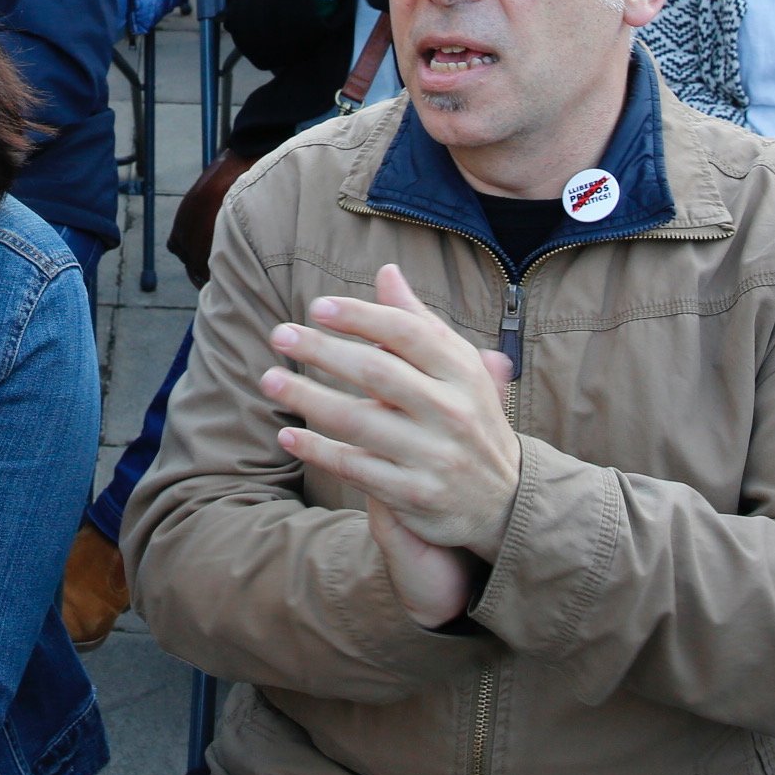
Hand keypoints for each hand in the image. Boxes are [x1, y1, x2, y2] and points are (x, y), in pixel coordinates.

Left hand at [261, 265, 520, 623]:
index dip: (360, 316)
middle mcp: (452, 412)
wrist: (506, 502)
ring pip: (358, 421)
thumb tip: (386, 272)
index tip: (317, 307)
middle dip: (322, 351)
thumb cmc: (470, 419)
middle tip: (280, 335)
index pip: (407, 333)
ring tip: (268, 380)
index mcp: (464, 372)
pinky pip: (355, 467)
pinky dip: (318, 450)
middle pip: (376, 372)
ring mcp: (434, 456)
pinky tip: (288, 434)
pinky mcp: (414, 495)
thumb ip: (419, 323)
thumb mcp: (460, 370)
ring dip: (307, 397)